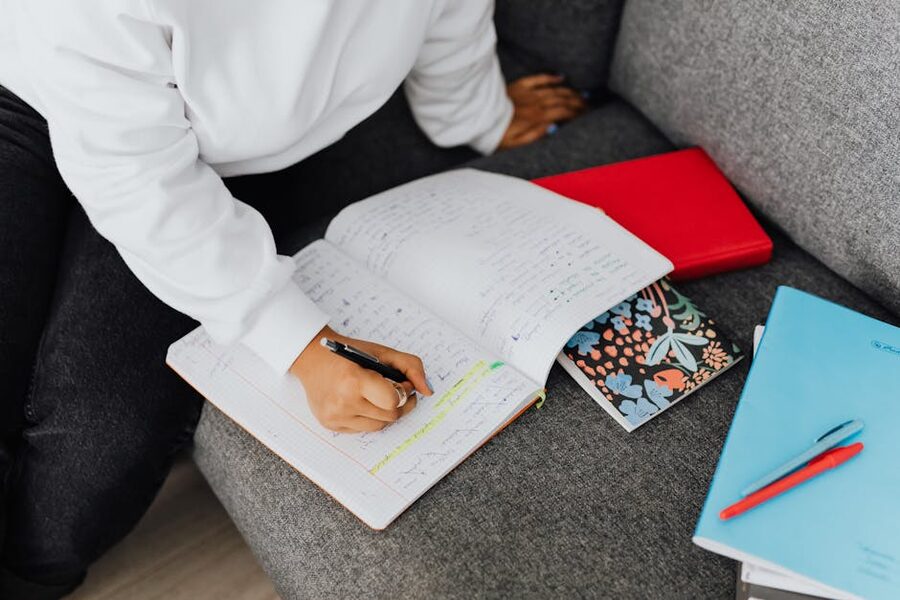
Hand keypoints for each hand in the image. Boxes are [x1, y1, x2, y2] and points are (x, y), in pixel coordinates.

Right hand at [290, 326, 431, 432]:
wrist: (311, 358)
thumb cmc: (347, 354)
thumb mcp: (381, 352)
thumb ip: (411, 367)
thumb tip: (427, 390)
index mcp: (354, 380)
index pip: (392, 401)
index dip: (403, 393)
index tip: (402, 383)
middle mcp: (342, 402)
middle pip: (390, 417)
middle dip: (399, 404)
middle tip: (396, 390)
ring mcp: (335, 416)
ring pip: (379, 426)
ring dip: (384, 412)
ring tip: (377, 395)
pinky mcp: (331, 425)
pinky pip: (363, 429)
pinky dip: (368, 417)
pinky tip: (361, 402)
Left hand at [499, 74, 586, 149]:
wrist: (478, 119)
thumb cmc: (497, 136)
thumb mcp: (516, 144)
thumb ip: (536, 136)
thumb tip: (553, 128)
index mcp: (536, 118)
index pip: (562, 113)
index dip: (576, 113)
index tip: (586, 114)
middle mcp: (535, 103)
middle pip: (561, 100)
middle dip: (577, 102)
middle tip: (588, 105)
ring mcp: (527, 93)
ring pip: (553, 89)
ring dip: (569, 91)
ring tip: (580, 94)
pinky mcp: (518, 87)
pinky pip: (538, 79)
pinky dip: (551, 78)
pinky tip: (561, 78)